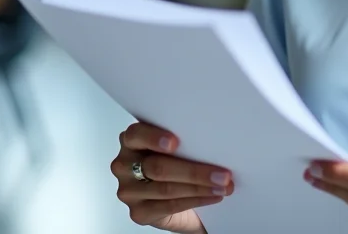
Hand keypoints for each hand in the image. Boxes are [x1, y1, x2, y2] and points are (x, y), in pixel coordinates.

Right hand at [110, 122, 233, 232]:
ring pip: (166, 189)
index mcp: (131, 141)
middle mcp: (124, 165)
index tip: (175, 142)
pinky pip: (169, 206)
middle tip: (222, 174)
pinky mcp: (138, 212)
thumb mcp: (176, 148)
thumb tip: (213, 141)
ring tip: (223, 186)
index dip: (154, 137)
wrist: (177, 200)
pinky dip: (195, 201)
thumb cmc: (175, 165)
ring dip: (200, 188)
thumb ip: (182, 141)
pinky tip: (212, 197)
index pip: (136, 135)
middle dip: (194, 171)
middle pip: (158, 167)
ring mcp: (129, 190)